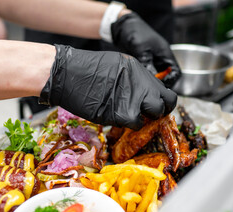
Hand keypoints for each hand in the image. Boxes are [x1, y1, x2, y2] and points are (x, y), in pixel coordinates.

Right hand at [39, 45, 176, 129]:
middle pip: (165, 105)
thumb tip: (143, 92)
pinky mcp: (121, 114)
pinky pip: (133, 124)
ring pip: (150, 118)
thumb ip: (134, 79)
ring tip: (125, 114)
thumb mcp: (117, 66)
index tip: (155, 105)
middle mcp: (141, 85)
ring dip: (140, 119)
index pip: (165, 91)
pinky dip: (127, 124)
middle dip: (157, 112)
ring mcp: (133, 100)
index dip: (162, 101)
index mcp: (140, 71)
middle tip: (145, 114)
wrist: (66, 73)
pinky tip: (115, 116)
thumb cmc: (85, 68)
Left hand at [111, 12, 180, 87]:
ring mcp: (153, 60)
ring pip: (157, 75)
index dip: (171, 80)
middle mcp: (161, 58)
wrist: (124, 27)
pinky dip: (145, 77)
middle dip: (161, 83)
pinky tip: (139, 80)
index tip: (161, 84)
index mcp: (165, 54)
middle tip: (151, 88)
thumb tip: (151, 78)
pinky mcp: (144, 62)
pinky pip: (148, 73)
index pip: (176, 71)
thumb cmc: (136, 33)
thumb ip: (147, 63)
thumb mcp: (141, 49)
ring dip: (152, 80)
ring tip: (145, 85)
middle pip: (167, 76)